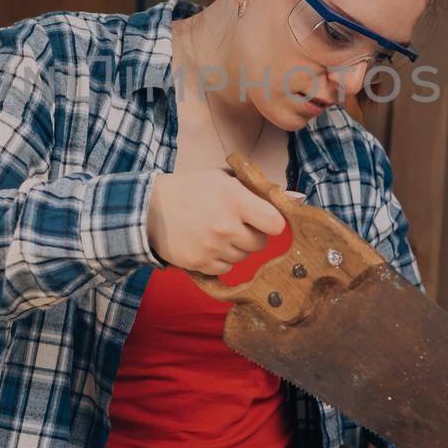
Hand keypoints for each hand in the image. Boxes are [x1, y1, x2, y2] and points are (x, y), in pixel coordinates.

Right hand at [146, 169, 286, 275]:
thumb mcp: (224, 179)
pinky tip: (206, 243)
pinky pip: (225, 268)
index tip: (263, 218)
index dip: (271, 222)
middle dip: (252, 235)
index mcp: (235, 199)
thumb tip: (298, 199)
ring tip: (216, 231)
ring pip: (243, 258)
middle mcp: (226, 225)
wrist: (149, 209)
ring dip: (235, 248)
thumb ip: (260, 190)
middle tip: (234, 223)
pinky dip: (220, 259)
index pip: (276, 224)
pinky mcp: (200, 263)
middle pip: (260, 244)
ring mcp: (213, 247)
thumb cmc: (192, 189)